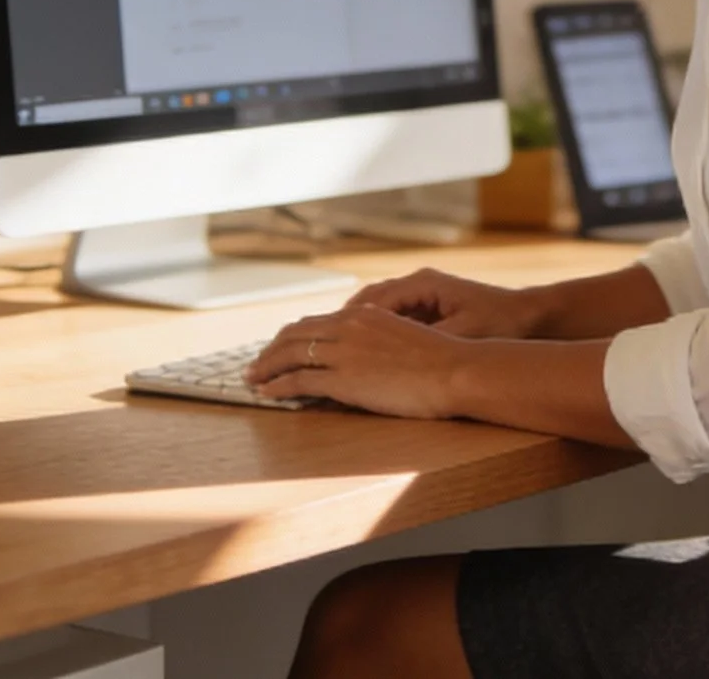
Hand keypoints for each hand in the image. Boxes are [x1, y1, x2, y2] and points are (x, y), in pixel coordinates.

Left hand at [248, 304, 473, 417]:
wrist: (456, 371)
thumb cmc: (442, 362)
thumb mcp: (405, 338)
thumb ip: (378, 341)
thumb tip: (363, 357)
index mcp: (364, 315)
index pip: (314, 322)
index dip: (290, 337)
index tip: (277, 349)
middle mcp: (349, 326)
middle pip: (294, 335)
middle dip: (270, 351)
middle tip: (255, 365)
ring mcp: (344, 352)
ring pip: (289, 355)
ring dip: (265, 368)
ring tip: (252, 380)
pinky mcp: (343, 379)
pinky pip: (298, 381)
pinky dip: (277, 386)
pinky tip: (267, 394)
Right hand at [341, 268, 549, 339]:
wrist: (529, 315)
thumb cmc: (499, 321)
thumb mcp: (462, 332)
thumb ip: (427, 340)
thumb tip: (393, 353)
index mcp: (423, 284)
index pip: (373, 301)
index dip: (347, 322)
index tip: (325, 341)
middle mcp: (418, 284)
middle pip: (367, 302)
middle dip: (341, 324)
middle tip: (315, 346)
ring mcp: (423, 294)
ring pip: (376, 310)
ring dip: (355, 329)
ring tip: (331, 353)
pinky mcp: (429, 308)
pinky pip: (391, 318)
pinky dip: (374, 333)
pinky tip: (363, 355)